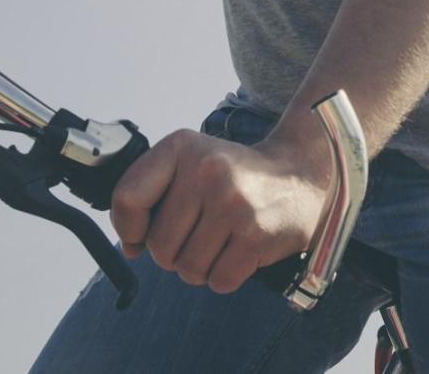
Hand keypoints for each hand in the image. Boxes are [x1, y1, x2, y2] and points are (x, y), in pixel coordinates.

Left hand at [111, 128, 329, 293]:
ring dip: (199, 267)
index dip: (128, 228)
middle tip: (198, 235)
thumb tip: (130, 247)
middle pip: (158, 246)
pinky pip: (218, 280)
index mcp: (180, 148)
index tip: (140, 236)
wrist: (301, 174)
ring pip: (187, 268)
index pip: (127, 198)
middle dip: (172, 253)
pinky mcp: (256, 234)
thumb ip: (152, 196)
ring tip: (219, 242)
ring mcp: (232, 204)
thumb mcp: (190, 162)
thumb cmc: (234, 175)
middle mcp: (205, 171)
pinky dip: (223, 277)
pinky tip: (237, 252)